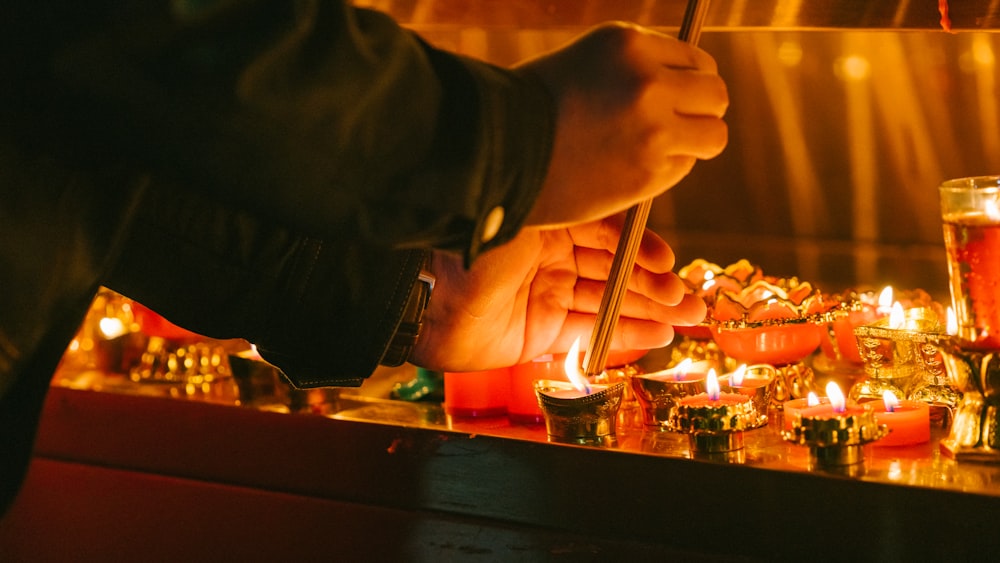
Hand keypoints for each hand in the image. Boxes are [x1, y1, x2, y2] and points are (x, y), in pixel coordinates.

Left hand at [411, 214, 705, 371]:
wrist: (428, 297)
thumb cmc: (474, 244)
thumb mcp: (532, 218)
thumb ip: (577, 212)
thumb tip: (623, 200)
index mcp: (549, 221)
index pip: (607, 233)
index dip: (640, 248)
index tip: (669, 260)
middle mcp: (551, 257)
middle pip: (615, 270)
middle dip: (657, 284)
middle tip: (693, 297)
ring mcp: (546, 295)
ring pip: (609, 302)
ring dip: (651, 310)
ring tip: (690, 317)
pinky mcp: (539, 332)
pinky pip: (590, 332)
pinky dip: (625, 335)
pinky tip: (659, 334)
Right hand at [517, 22, 728, 227]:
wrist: (493, 156)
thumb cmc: (531, 110)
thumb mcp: (587, 63)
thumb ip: (636, 68)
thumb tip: (683, 84)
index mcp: (629, 44)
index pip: (696, 60)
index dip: (686, 81)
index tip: (672, 97)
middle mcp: (648, 82)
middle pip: (715, 94)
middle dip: (700, 110)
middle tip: (675, 124)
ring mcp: (653, 130)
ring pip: (713, 136)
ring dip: (694, 142)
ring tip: (659, 149)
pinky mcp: (648, 174)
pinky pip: (682, 168)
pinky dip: (665, 169)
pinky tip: (629, 168)